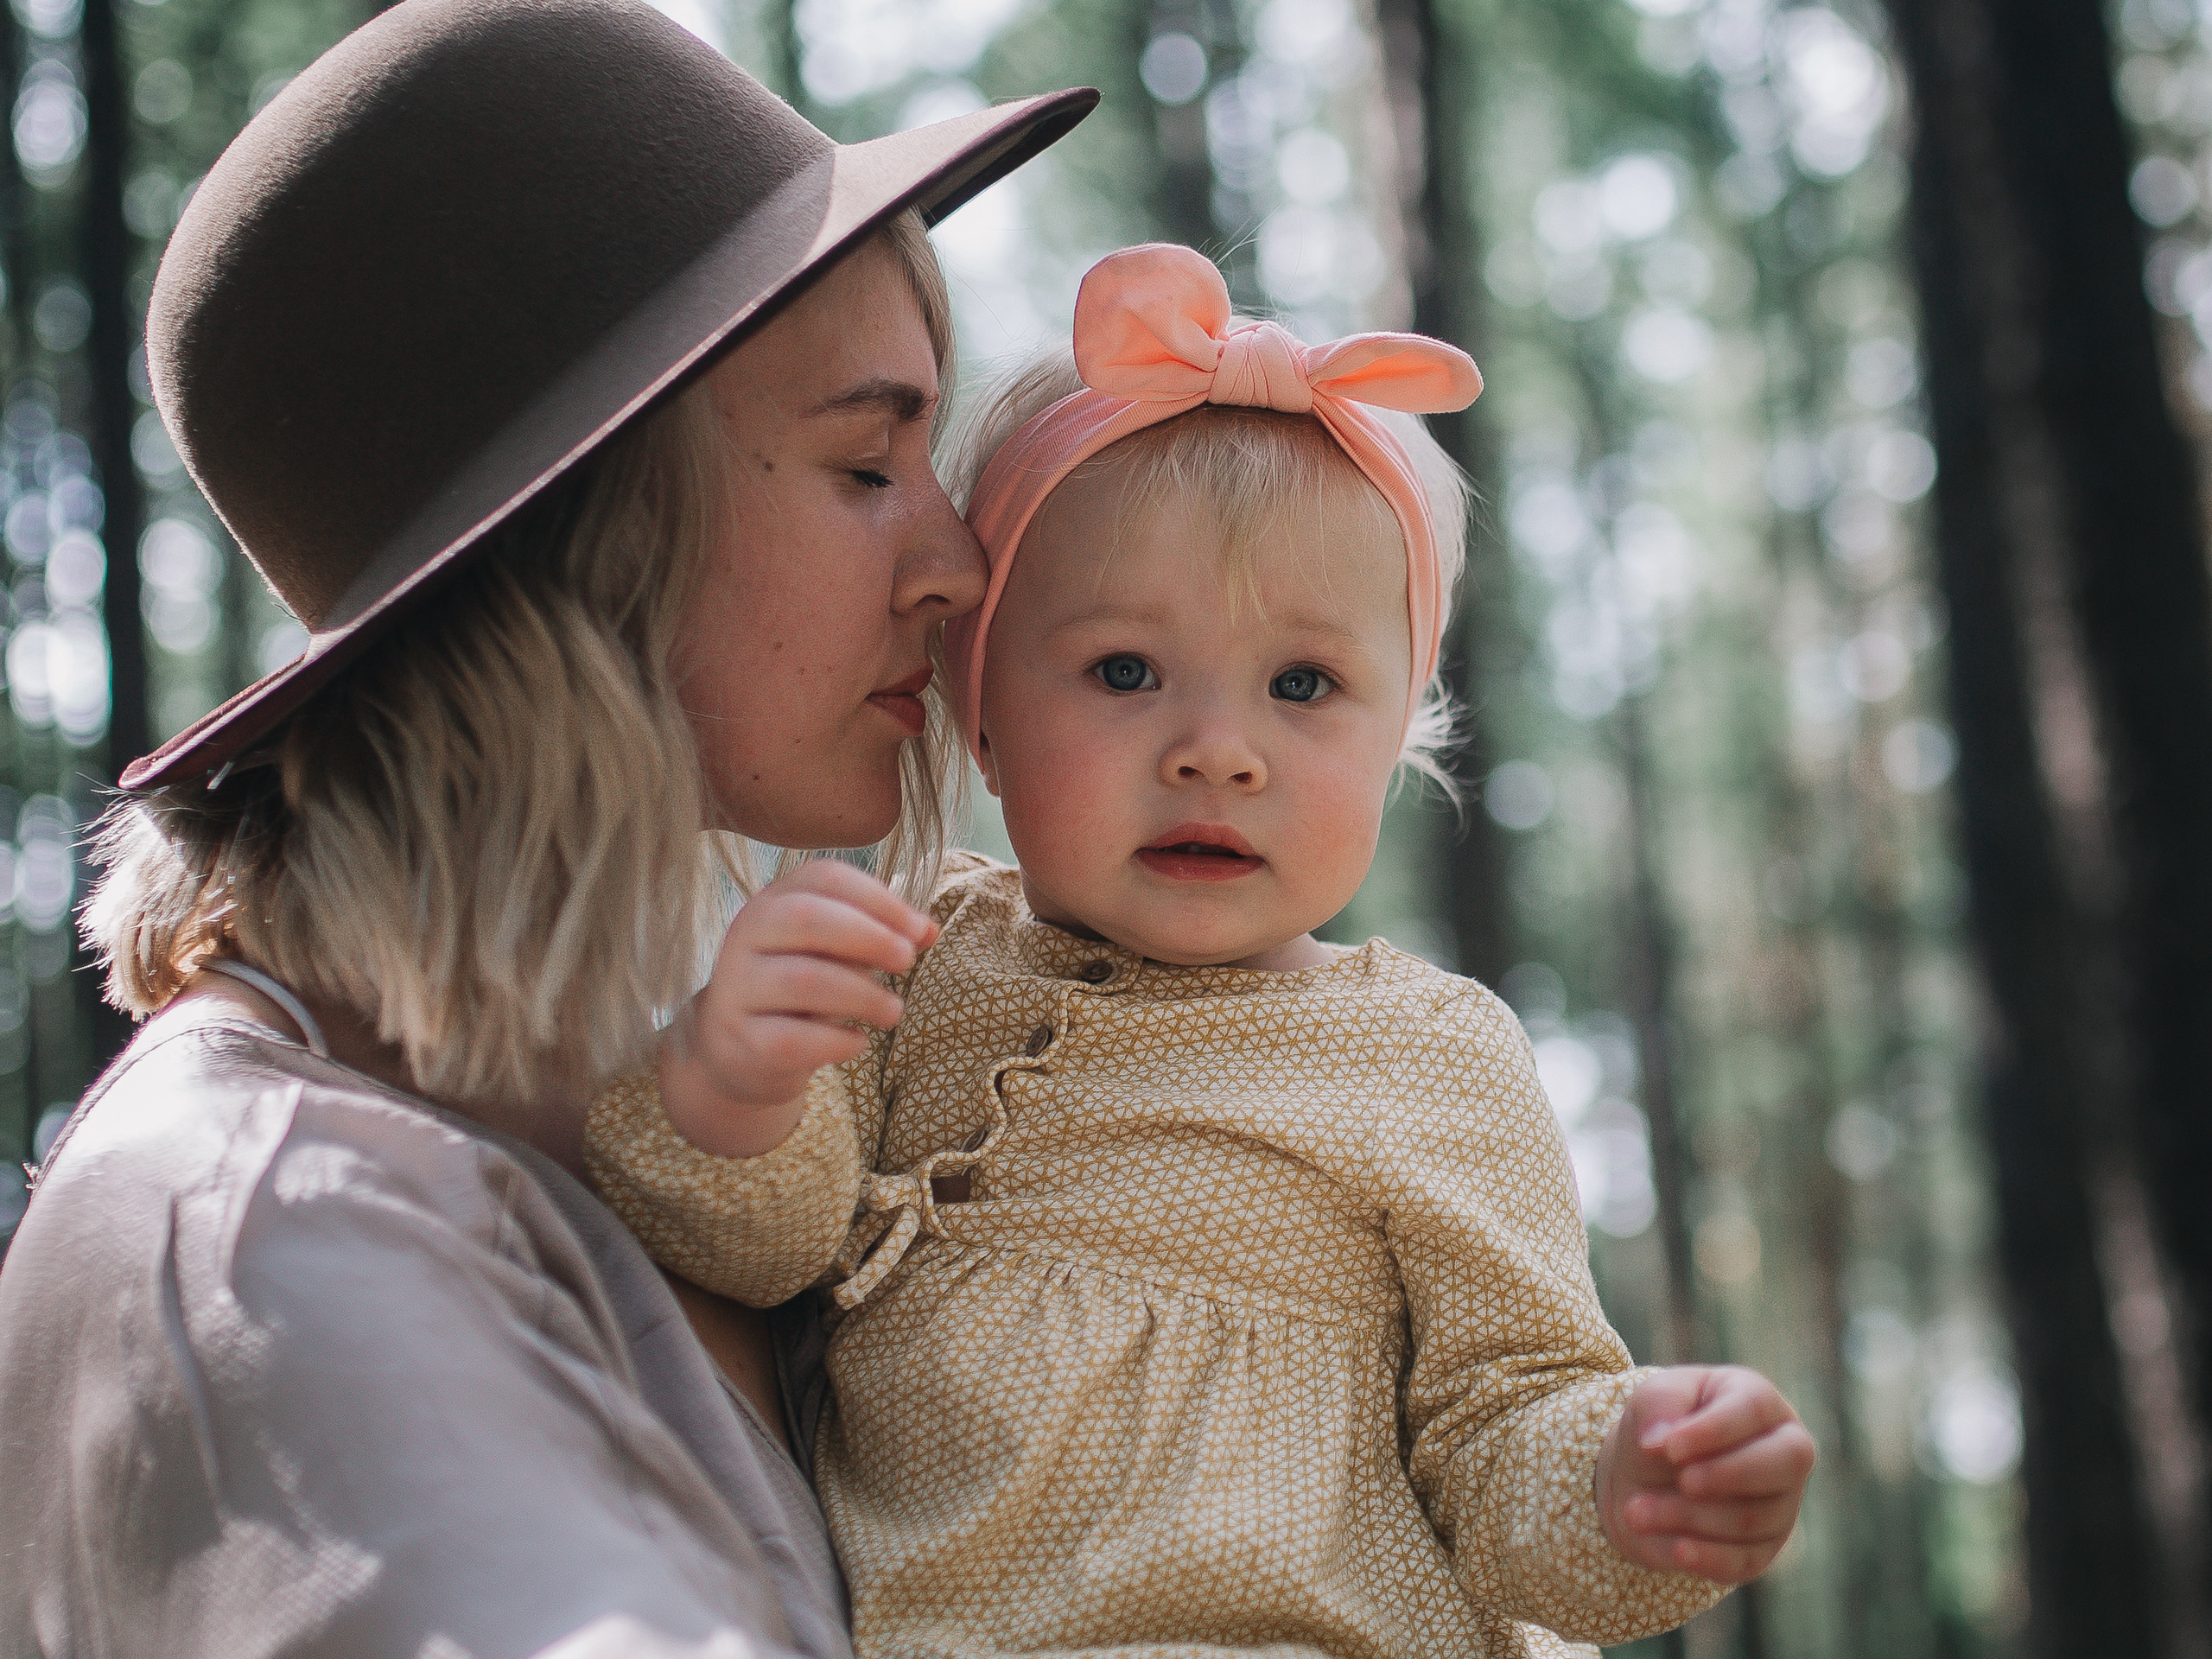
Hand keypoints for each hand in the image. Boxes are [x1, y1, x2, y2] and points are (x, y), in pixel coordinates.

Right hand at [660, 860, 935, 1158]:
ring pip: (805, 980)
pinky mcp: (740, 1039)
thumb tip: (928, 930)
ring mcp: (736, 987)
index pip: (825, 877)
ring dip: (863, 995)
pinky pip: (793, 1039)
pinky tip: (857, 1042)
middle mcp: (746, 935)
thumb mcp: (834, 954)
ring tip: (893, 1012)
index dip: (879, 899)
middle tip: (907, 960)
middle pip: (807, 918)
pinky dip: (837, 1041)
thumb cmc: (799, 989)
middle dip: (870, 937)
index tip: (919, 929)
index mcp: (772, 901)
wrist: (735, 1051)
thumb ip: (877, 934)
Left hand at [1595, 1364, 1815, 1583]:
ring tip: (1636, 1511)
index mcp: (1759, 1402)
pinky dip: (1707, 1558)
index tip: (1670, 1447)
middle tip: (1683, 1480)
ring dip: (1690, 1516)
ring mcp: (1780, 1505)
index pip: (1755, 1409)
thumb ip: (1660, 1405)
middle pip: (1787, 1462)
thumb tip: (1660, 1441)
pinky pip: (1744, 1561)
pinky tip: (1676, 1550)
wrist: (1644, 1479)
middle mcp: (1784, 1452)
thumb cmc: (1660, 1426)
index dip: (1715, 1430)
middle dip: (1727, 1474)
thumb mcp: (1651, 1399)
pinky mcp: (1761, 1550)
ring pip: (1753, 1517)